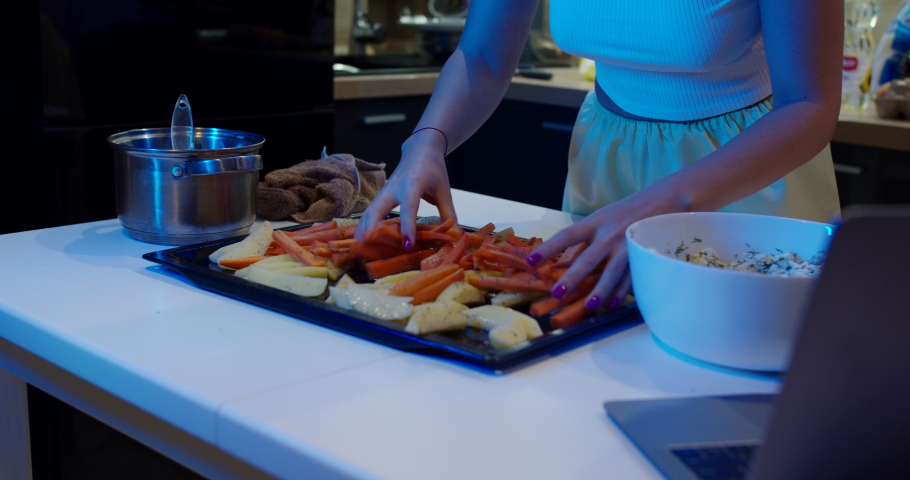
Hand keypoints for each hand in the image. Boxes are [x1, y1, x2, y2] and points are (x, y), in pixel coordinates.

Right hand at [355, 130, 456, 248]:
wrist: (419, 150)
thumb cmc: (433, 169)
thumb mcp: (444, 190)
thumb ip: (448, 213)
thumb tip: (455, 235)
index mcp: (412, 183)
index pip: (408, 207)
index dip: (407, 226)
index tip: (407, 245)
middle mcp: (393, 188)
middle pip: (376, 210)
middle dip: (371, 231)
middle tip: (368, 251)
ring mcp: (384, 192)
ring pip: (368, 213)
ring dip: (363, 232)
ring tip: (360, 252)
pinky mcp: (380, 196)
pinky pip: (369, 213)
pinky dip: (364, 228)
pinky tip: (362, 242)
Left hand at [526, 199, 646, 311]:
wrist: (662, 200)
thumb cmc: (624, 212)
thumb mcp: (602, 218)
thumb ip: (586, 237)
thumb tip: (563, 260)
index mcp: (595, 222)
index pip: (567, 235)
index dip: (549, 248)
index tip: (532, 261)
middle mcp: (609, 233)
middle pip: (589, 258)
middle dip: (573, 277)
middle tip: (557, 292)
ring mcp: (627, 245)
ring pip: (612, 270)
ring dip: (601, 289)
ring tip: (589, 305)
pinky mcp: (642, 254)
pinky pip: (631, 276)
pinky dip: (622, 291)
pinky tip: (612, 304)